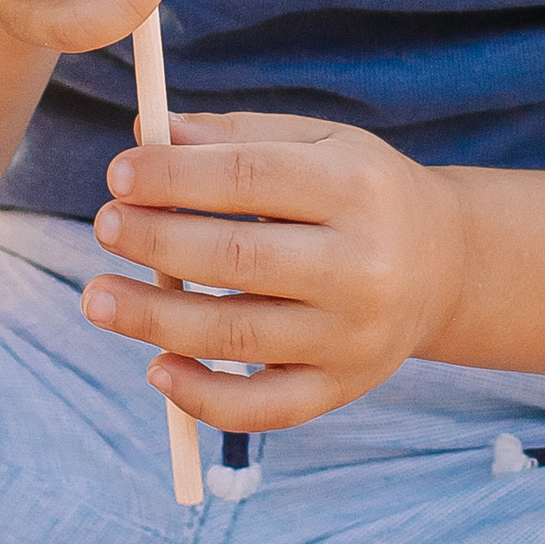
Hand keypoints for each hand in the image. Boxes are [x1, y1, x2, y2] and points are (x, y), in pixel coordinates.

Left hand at [82, 113, 468, 430]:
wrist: (446, 264)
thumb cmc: (361, 193)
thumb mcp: (320, 143)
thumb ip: (237, 136)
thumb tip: (149, 136)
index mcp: (356, 188)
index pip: (249, 178)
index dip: (174, 177)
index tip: (119, 174)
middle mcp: (361, 266)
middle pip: (237, 259)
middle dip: (155, 242)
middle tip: (104, 226)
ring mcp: (353, 335)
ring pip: (236, 337)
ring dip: (153, 320)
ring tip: (97, 297)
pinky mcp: (342, 387)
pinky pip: (263, 408)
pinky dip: (202, 398)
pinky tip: (156, 368)